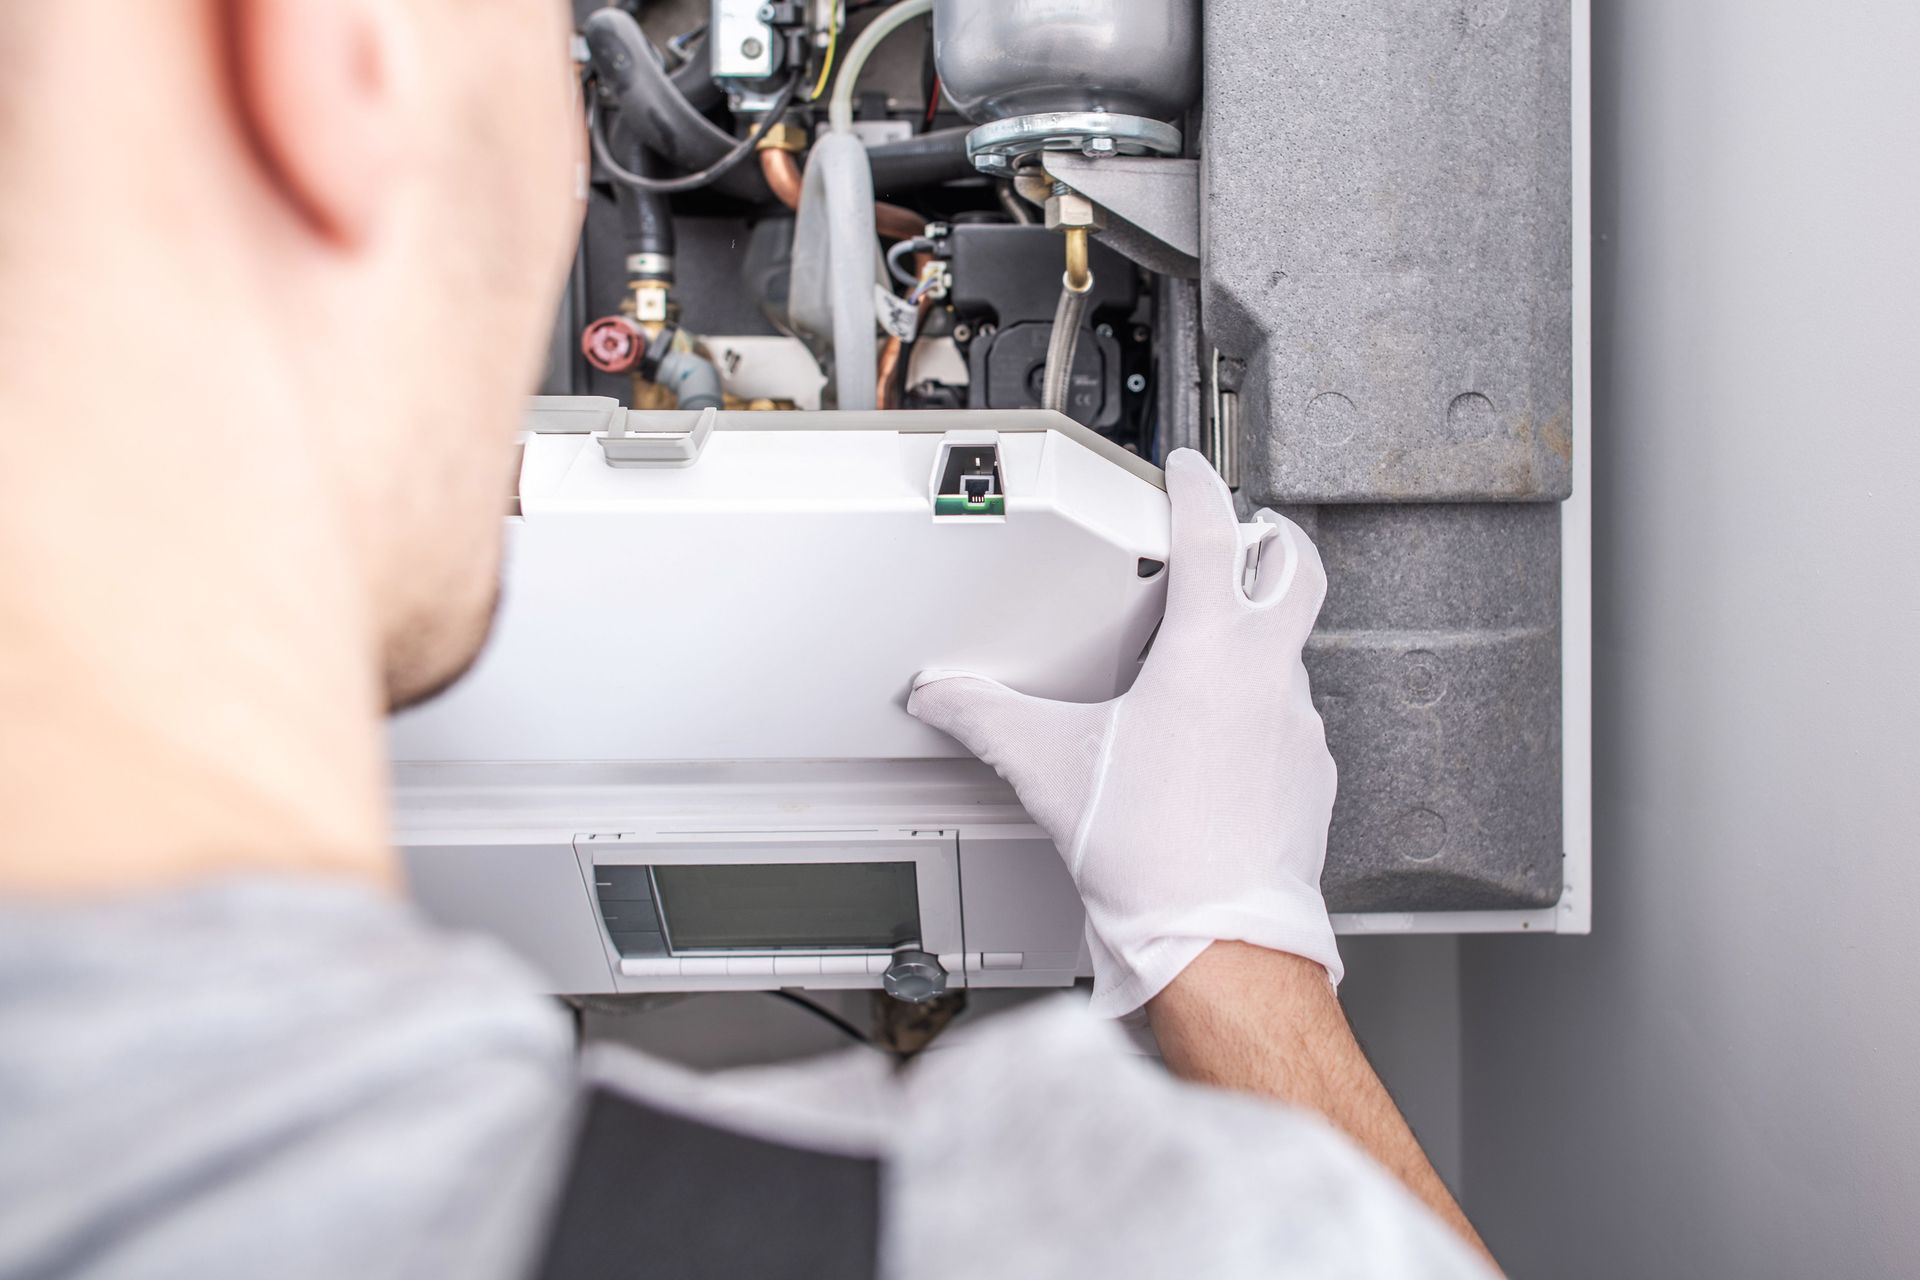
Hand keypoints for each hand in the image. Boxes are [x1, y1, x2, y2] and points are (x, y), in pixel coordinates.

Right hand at [908, 449, 1340, 1015]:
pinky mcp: (1311, 774)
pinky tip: (1219, 741)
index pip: (1215, 534)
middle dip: (1274, 537)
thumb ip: (986, 718)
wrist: (1220, 941)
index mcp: (1209, 653)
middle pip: (1296, 569)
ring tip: (1206, 655)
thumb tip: (942, 696)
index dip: (1199, 487)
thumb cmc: (1153, 857)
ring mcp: (1300, 726)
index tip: (1190, 470)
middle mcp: (1268, 677)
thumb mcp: (1050, 769)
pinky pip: (1291, 717)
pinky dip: (1260, 707)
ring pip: (1291, 649)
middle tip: (1246, 531)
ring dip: (1258, 635)